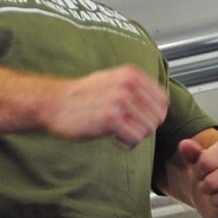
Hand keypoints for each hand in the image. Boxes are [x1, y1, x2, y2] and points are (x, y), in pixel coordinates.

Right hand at [42, 65, 168, 146]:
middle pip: (157, 117)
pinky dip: (126, 144)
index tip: (138, 118)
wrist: (55, 102)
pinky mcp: (110, 118)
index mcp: (131, 73)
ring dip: (134, 136)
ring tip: (118, 132)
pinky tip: (113, 138)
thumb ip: (137, 89)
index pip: (163, 100)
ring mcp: (119, 100)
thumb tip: (163, 103)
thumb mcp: (113, 80)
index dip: (154, 114)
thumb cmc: (83, 95)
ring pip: (147, 130)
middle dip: (145, 127)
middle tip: (127, 128)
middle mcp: (128, 84)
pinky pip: (134, 139)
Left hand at [177, 135, 217, 217]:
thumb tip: (184, 145)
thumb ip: (193, 155)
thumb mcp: (202, 163)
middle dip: (206, 189)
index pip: (204, 163)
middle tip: (211, 188)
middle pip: (212, 182)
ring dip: (216, 201)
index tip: (203, 174)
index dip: (199, 174)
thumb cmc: (217, 175)